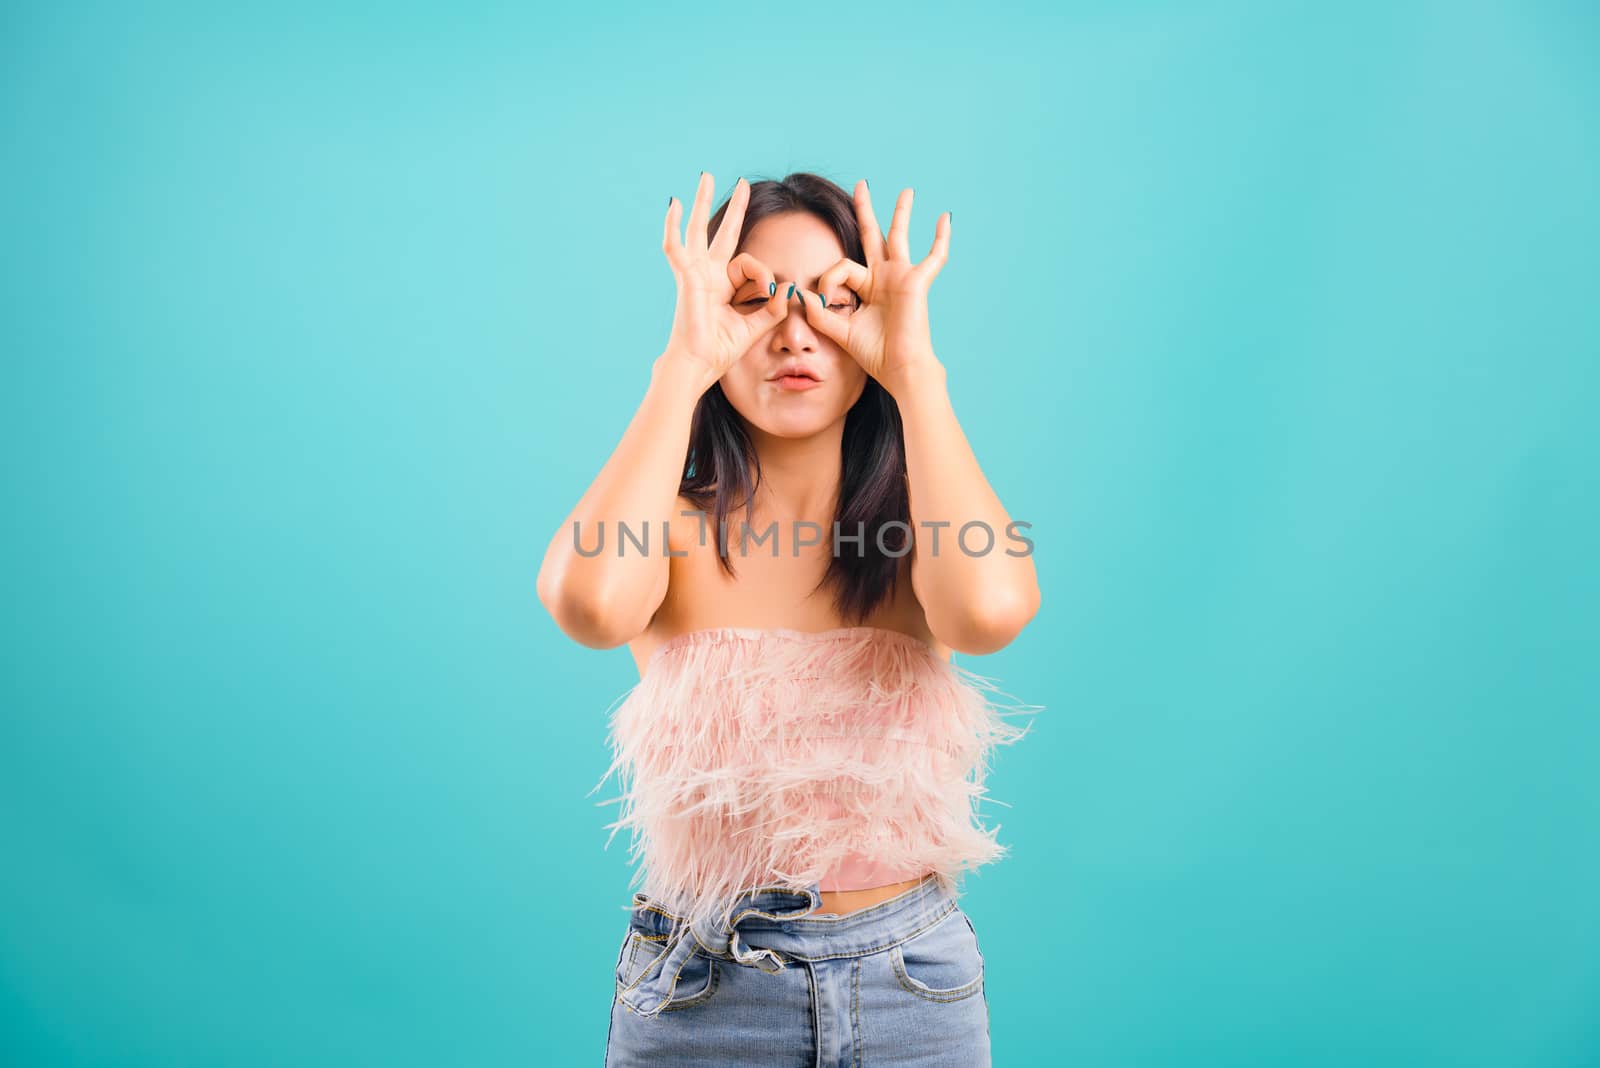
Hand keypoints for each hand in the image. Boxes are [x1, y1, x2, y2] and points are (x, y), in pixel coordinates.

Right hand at [659, 172, 789, 388]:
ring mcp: (695, 273)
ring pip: (699, 229)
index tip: (771, 290)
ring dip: (704, 201)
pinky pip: (675, 246)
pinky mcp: (687, 277)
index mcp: (723, 286)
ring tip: (707, 175)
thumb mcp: (755, 327)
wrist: (699, 364)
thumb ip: (773, 309)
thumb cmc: (720, 350)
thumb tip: (790, 288)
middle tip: (744, 183)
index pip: (748, 264)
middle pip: (722, 232)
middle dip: (735, 208)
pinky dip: (672, 225)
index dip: (763, 274)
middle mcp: (708, 275)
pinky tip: (674, 203)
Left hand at [794, 182, 949, 394]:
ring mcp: (902, 276)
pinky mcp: (917, 282)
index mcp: (867, 287)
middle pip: (872, 235)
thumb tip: (803, 295)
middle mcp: (884, 277)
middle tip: (861, 185)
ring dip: (901, 212)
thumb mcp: (840, 332)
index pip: (842, 267)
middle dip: (865, 210)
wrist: (899, 369)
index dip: (829, 280)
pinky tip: (946, 217)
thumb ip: (820, 314)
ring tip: (906, 190)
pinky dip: (941, 238)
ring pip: (899, 236)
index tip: (824, 300)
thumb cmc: (874, 354)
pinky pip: (934, 256)